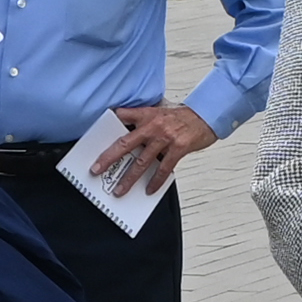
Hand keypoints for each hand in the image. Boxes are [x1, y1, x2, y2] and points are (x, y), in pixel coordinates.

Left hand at [86, 100, 218, 195]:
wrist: (207, 115)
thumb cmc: (183, 117)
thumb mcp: (160, 111)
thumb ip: (143, 119)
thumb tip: (128, 131)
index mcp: (147, 116)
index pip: (123, 118)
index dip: (108, 125)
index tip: (94, 138)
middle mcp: (153, 126)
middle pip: (125, 144)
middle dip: (109, 158)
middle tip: (96, 170)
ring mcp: (165, 138)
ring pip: (142, 161)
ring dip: (129, 178)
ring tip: (120, 190)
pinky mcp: (178, 149)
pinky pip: (163, 169)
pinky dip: (155, 181)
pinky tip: (149, 190)